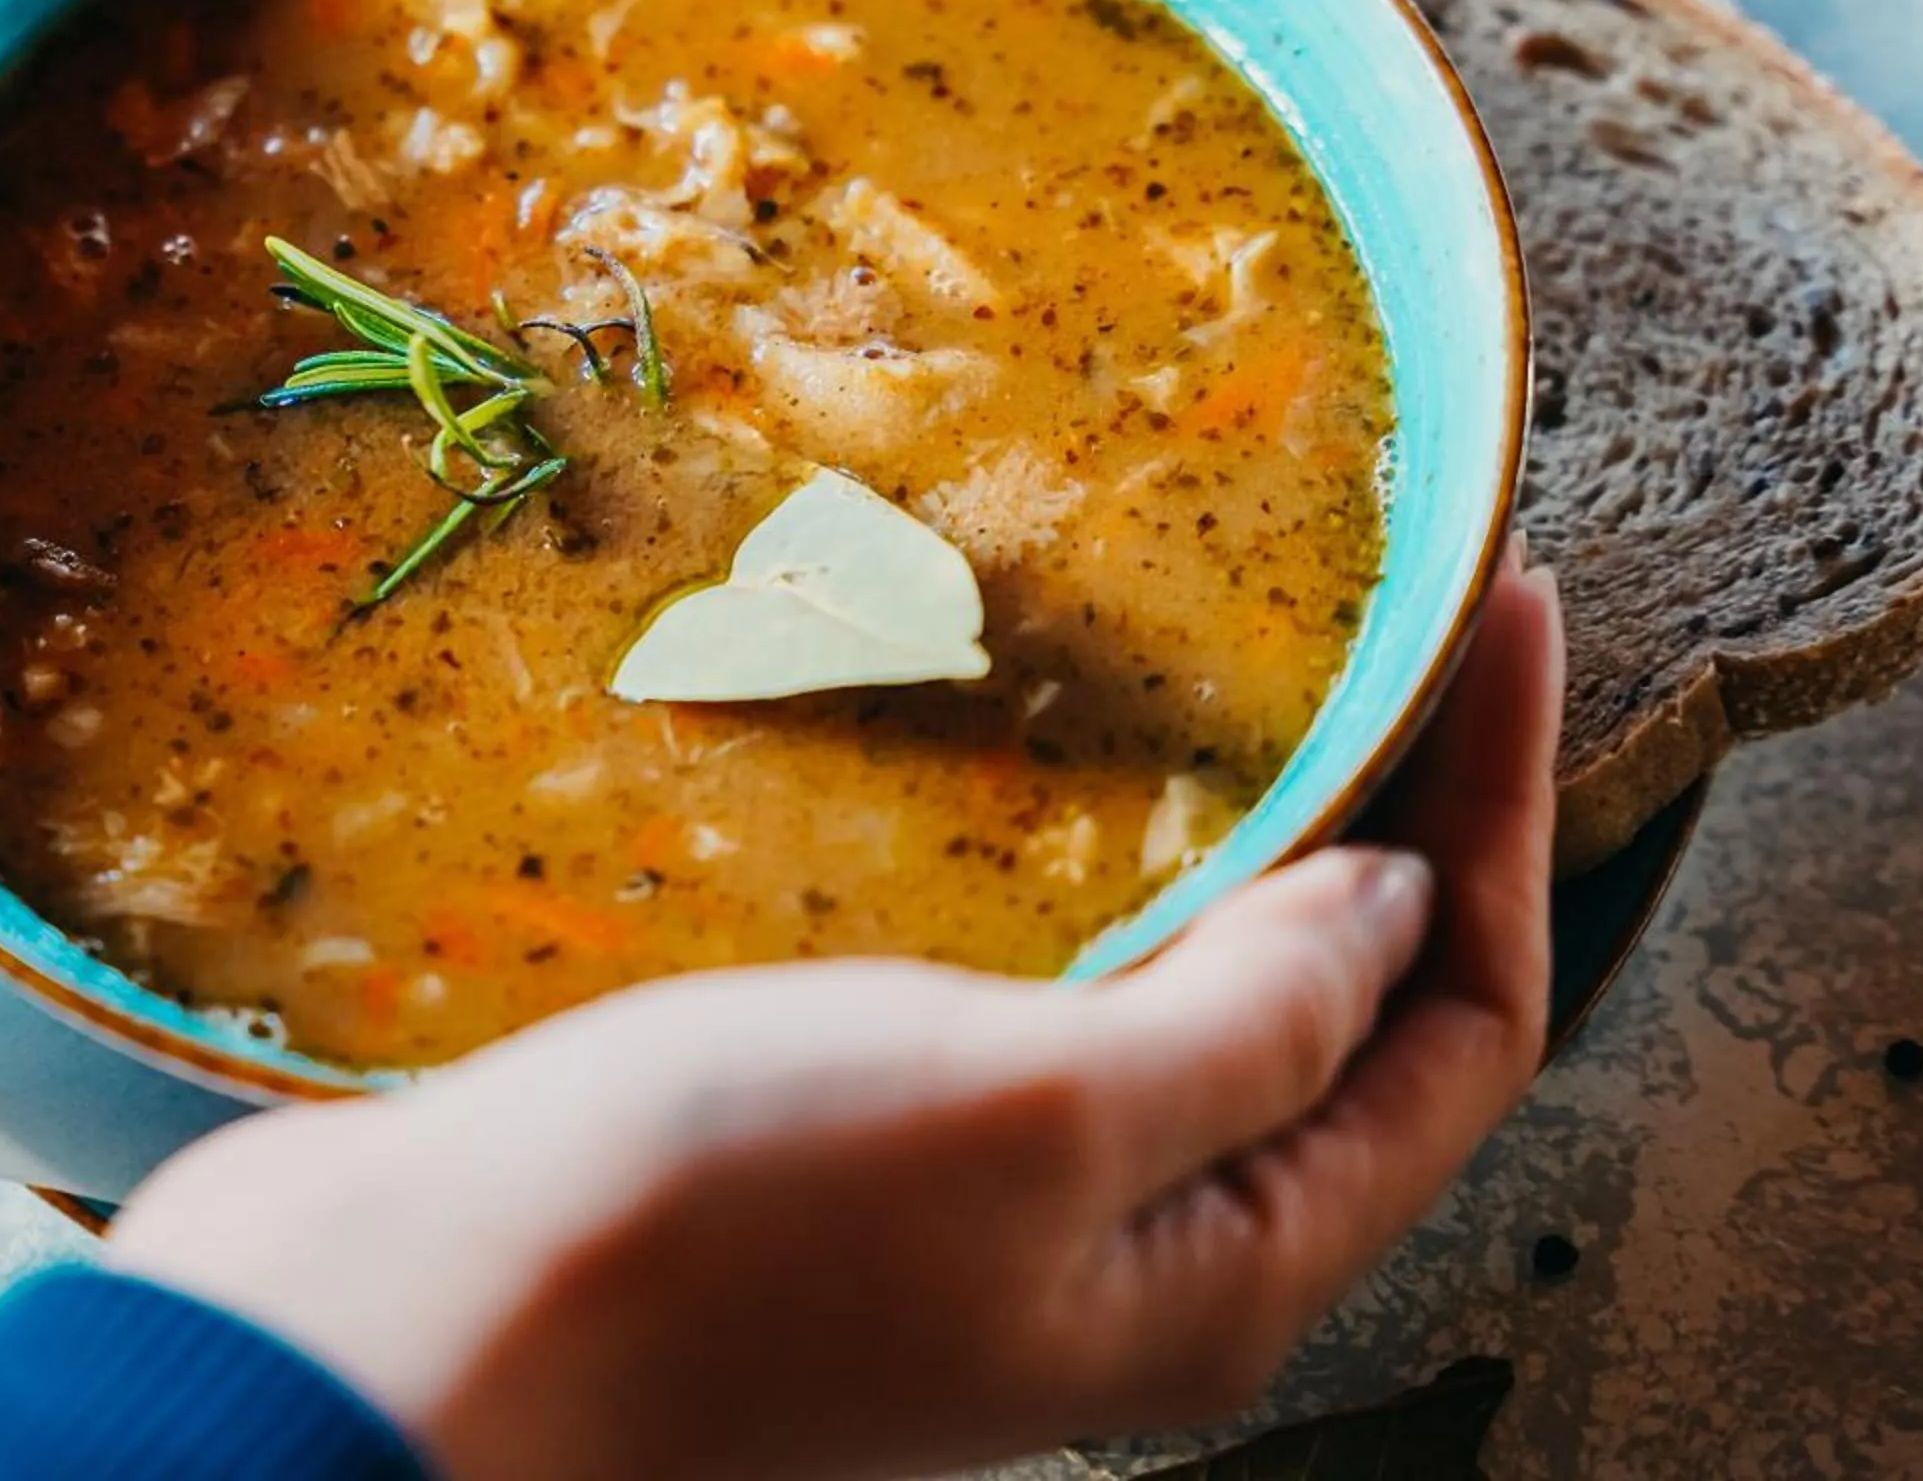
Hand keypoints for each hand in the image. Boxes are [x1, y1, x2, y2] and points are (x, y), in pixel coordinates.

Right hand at [109, 554, 1563, 1480]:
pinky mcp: (862, 1143)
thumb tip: (1394, 908)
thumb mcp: (1034, 1110)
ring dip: (1235, 834)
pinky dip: (1081, 876)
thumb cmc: (723, 1223)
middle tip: (1393, 610)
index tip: (1505, 608)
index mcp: (1220, 1276)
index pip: (1458, 1030)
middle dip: (1389, 812)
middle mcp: (1126, 1253)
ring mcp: (988, 1205)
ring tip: (1249, 665)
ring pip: (1180, 995)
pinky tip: (1040, 769)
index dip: (1502, 813)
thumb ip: (1250, 1023)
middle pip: (1337, 1016)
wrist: (418, 1316)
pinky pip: (1034, 994)